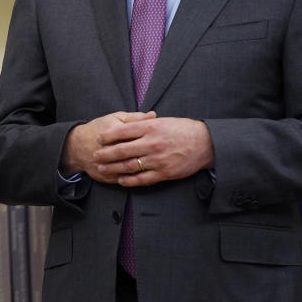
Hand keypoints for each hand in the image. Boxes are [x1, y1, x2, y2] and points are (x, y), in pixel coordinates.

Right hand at [60, 111, 155, 183]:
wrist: (77, 146)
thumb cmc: (99, 128)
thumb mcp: (115, 118)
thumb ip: (135, 118)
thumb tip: (153, 115)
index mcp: (114, 132)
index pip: (138, 135)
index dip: (152, 138)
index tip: (164, 138)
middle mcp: (111, 149)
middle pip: (136, 153)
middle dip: (151, 155)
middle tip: (165, 153)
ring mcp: (108, 165)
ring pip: (130, 169)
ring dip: (144, 168)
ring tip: (157, 165)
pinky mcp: (106, 177)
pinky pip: (125, 179)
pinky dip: (136, 179)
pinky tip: (146, 175)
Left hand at [93, 116, 214, 186]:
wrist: (205, 144)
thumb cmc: (183, 130)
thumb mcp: (163, 121)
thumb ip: (144, 123)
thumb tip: (126, 124)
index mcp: (150, 127)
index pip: (122, 131)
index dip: (108, 136)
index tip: (99, 139)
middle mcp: (152, 143)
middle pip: (122, 149)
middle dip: (106, 153)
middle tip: (95, 155)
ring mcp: (157, 159)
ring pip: (129, 165)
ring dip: (113, 168)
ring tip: (103, 168)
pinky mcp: (164, 173)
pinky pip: (142, 179)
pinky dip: (129, 180)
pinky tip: (121, 180)